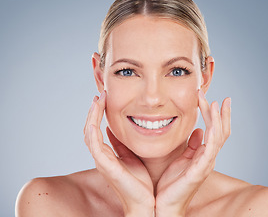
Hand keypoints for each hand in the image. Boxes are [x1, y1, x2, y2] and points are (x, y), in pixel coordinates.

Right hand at [83, 91, 154, 215]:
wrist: (147, 203)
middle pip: (90, 129)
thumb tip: (115, 129)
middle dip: (94, 111)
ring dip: (92, 115)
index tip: (104, 98)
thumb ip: (123, 144)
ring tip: (98, 100)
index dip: (98, 114)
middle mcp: (102, 157)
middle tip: (99, 95)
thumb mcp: (132, 156)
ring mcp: (102, 161)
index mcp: (109, 154)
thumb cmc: (141, 183)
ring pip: (89, 134)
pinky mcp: (105, 165)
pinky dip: (92, 129)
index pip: (97, 130)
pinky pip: (94, 144)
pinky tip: (96, 116)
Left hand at [155, 90, 230, 216]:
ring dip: (217, 120)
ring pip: (218, 138)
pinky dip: (213, 137)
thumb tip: (198, 130)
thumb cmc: (171, 183)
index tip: (215, 99)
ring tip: (215, 103)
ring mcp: (205, 164)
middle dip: (220, 114)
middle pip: (221, 132)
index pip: (215, 131)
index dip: (217, 116)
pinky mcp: (199, 171)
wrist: (164, 204)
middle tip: (221, 98)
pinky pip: (209, 151)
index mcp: (203, 154)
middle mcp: (208, 158)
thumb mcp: (180, 158)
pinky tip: (212, 125)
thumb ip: (191, 145)